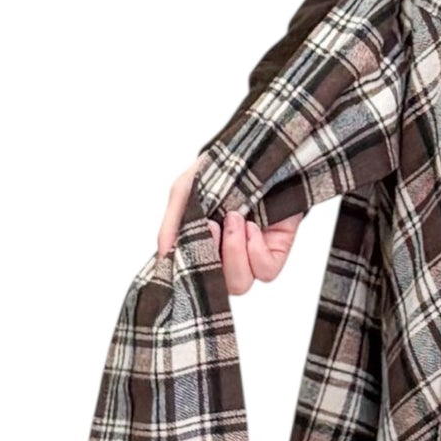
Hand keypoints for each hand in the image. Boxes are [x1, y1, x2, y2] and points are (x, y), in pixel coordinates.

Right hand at [156, 155, 303, 294]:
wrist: (262, 153)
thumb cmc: (221, 169)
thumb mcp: (186, 188)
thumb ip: (172, 223)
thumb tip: (165, 254)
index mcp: (203, 245)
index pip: (193, 276)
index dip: (190, 268)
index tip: (191, 238)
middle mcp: (227, 256)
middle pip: (218, 286)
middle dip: (214, 258)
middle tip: (214, 224)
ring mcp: (252, 257)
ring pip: (240, 283)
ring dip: (234, 251)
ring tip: (235, 217)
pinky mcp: (276, 252)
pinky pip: (265, 271)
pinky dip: (255, 249)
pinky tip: (252, 226)